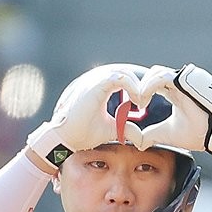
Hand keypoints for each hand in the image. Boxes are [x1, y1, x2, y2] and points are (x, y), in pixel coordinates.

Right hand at [26, 64, 147, 167]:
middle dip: (139, 84)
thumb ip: (126, 128)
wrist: (66, 139)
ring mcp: (94, 83)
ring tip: (141, 101)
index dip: (137, 87)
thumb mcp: (111, 129)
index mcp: (100, 88)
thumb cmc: (83, 133)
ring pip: (123, 73)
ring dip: (136, 86)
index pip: (123, 77)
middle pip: (125, 72)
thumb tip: (141, 138)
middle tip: (145, 101)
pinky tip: (136, 101)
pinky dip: (130, 87)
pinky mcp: (94, 87)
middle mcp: (97, 82)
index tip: (143, 103)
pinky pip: (118, 78)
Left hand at [138, 63, 211, 154]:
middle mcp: (182, 82)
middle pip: (153, 74)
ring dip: (144, 86)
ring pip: (157, 72)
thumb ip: (152, 134)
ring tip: (140, 101)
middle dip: (140, 86)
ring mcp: (187, 78)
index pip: (154, 82)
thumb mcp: (169, 132)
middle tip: (135, 102)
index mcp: (177, 90)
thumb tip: (138, 143)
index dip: (141, 90)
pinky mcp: (191, 79)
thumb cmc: (201, 132)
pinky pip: (165, 76)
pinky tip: (145, 98)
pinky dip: (151, 85)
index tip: (134, 104)